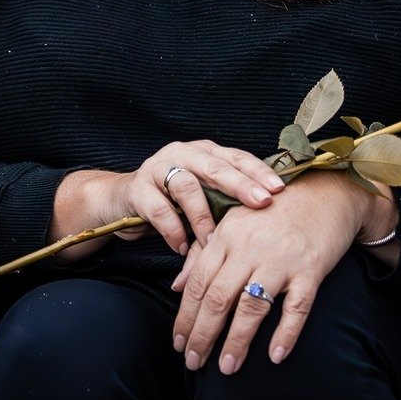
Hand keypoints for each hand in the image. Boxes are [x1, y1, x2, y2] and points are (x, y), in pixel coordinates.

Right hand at [53, 140, 287, 258]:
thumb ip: (227, 199)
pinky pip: (159, 209)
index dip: (257, 172)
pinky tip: (183, 247)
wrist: (121, 201)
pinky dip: (174, 230)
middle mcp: (181, 153)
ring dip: (203, 216)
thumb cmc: (172, 201)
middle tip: (261, 204)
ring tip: (215, 240)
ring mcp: (157, 168)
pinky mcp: (136, 188)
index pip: (235, 157)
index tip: (279, 189)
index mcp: (203, 152)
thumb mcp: (203, 196)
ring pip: (186, 186)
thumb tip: (271, 216)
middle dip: (240, 185)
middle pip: (214, 166)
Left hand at [171, 174, 393, 372]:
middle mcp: (249, 248)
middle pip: (218, 298)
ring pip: (252, 306)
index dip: (185, 317)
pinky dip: (286, 333)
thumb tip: (177, 287)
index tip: (178, 344)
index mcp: (226, 236)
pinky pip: (296, 307)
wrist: (326, 193)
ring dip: (237, 341)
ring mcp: (281, 260)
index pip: (197, 284)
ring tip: (227, 368)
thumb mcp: (233, 223)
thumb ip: (202, 254)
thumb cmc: (273, 212)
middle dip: (203, 335)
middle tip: (194, 363)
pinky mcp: (311, 269)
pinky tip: (275, 356)